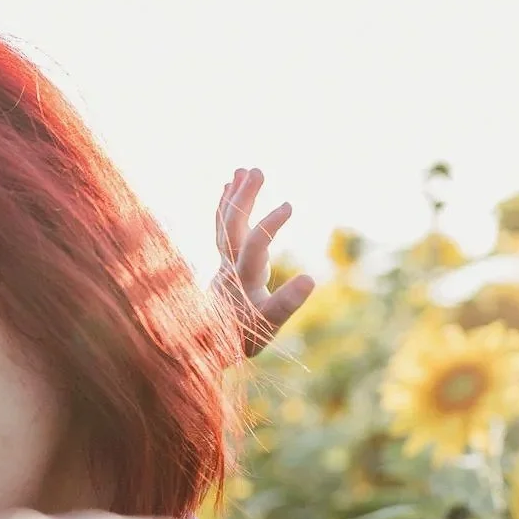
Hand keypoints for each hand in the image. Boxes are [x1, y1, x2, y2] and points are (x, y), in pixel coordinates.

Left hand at [212, 167, 314, 355]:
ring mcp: (223, 263)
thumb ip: (286, 303)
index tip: (290, 204)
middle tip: (257, 169)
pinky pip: (223, 229)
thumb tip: (310, 278)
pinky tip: (229, 187)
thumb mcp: (267, 326)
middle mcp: (229, 268)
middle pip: (232, 229)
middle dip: (244, 199)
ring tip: (244, 169)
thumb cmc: (243, 338)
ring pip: (226, 225)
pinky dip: (226, 207)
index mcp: (242, 282)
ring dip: (235, 197)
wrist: (208, 349)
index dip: (269, 226)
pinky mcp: (223, 262)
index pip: (253, 249)